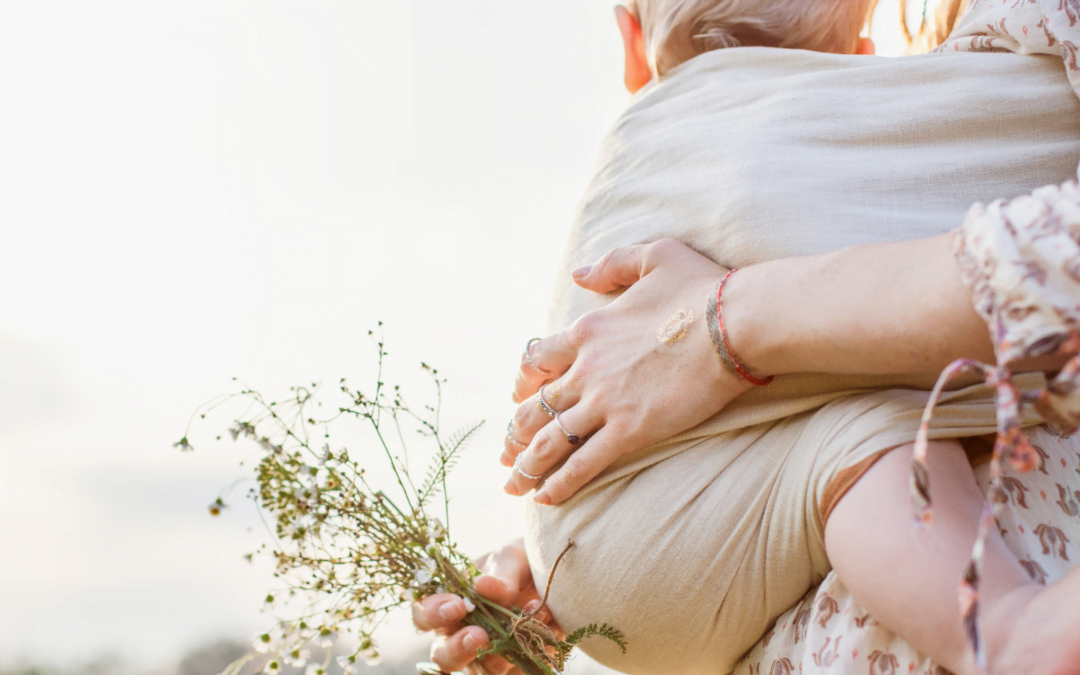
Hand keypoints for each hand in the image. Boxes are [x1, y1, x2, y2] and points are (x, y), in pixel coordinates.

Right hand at [412, 539, 559, 674]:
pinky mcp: (514, 665)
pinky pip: (516, 669)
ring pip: (480, 669)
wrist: (556, 579)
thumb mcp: (513, 559)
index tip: (457, 605)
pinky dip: (531, 651)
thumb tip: (483, 587)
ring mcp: (486, 654)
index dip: (433, 614)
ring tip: (530, 616)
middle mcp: (460, 634)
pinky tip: (546, 623)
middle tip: (479, 636)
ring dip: (504, 649)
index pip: (424, 615)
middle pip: (443, 655)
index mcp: (449, 603)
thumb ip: (501, 574)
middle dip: (458, 648)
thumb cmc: (520, 564)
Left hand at [502, 239, 755, 503]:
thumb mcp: (654, 256)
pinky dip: (559, 483)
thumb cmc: (702, 288)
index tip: (517, 396)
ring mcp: (605, 401)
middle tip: (505, 453)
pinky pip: (583, 462)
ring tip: (513, 484)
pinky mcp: (630, 429)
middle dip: (515, 433)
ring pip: (550, 438)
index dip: (524, 381)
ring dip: (526, 464)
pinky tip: (544, 499)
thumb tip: (578, 273)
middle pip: (536, 405)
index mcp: (588, 330)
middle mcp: (586, 368)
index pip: (538, 360)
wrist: (734, 323)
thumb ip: (612, 264)